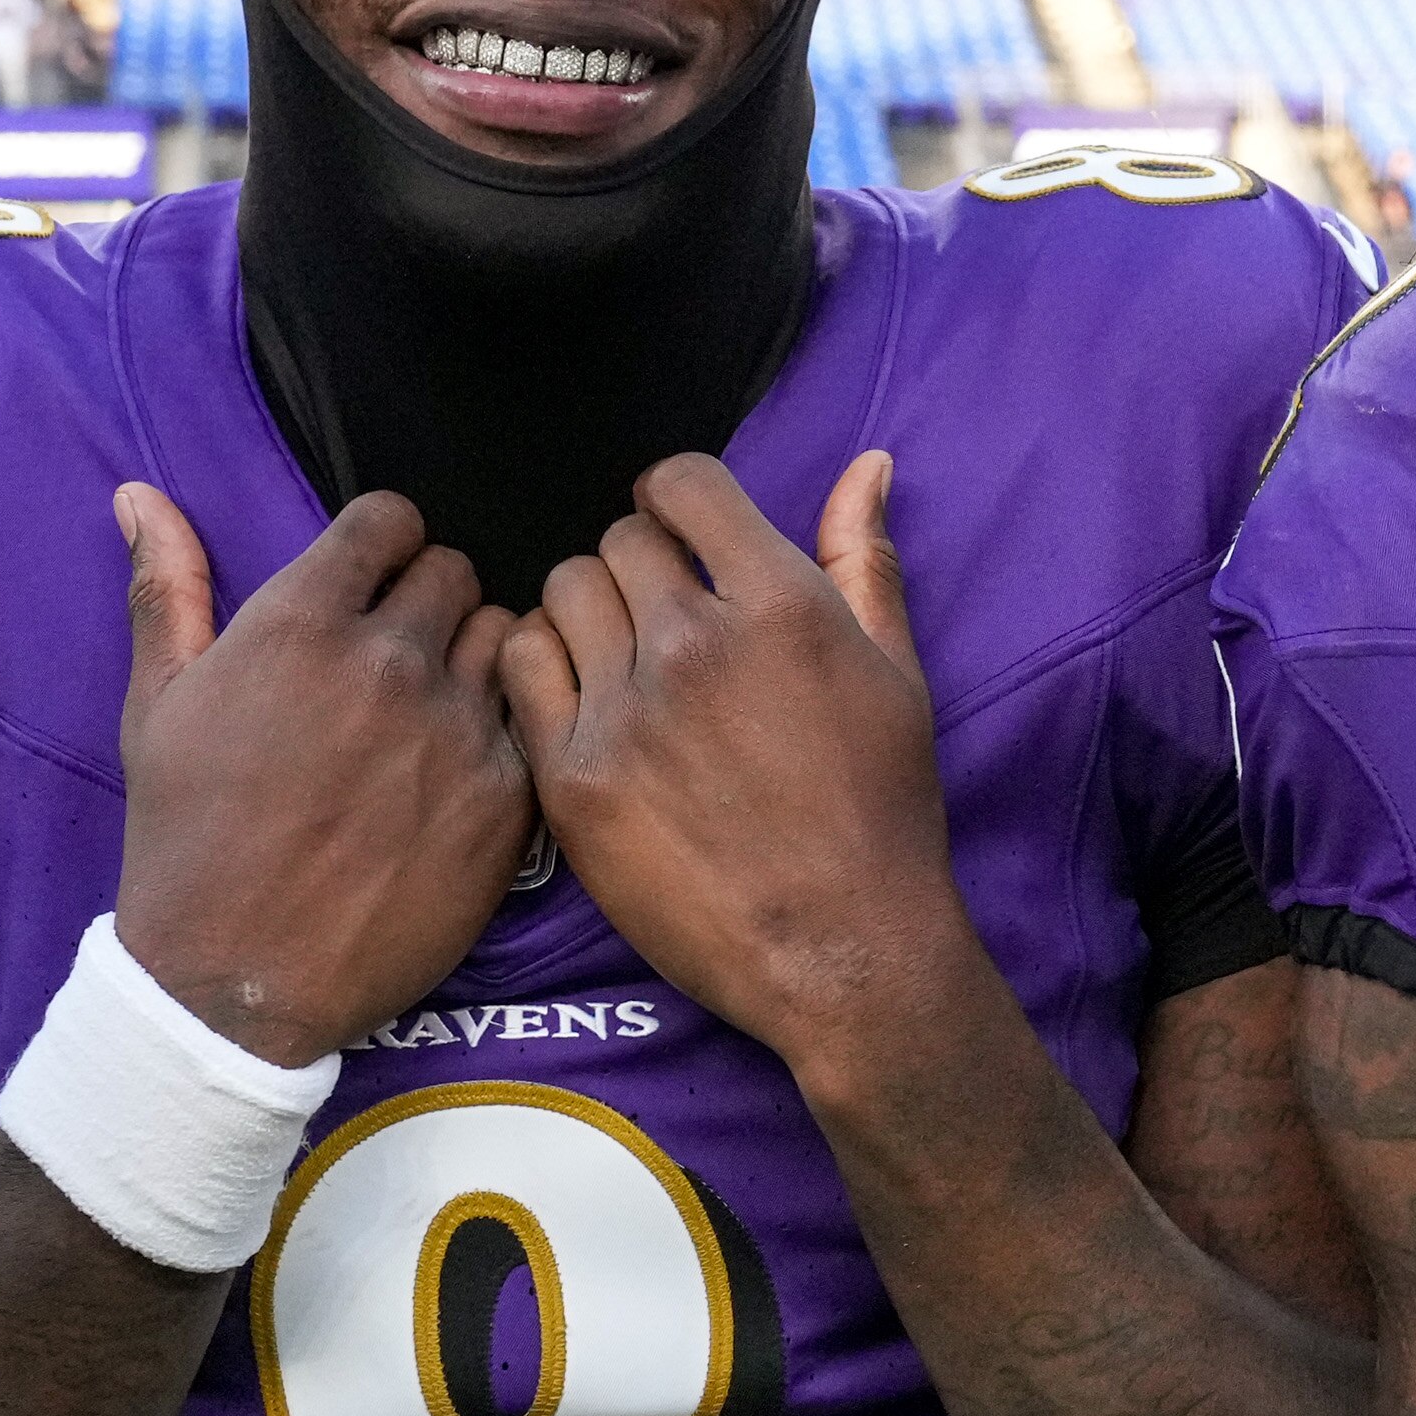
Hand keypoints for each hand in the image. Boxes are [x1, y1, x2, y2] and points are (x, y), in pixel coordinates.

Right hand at [110, 485, 530, 1064]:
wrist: (236, 980)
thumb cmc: (186, 837)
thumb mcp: (158, 705)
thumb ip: (166, 587)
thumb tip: (138, 491)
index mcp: (302, 624)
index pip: (390, 520)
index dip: (382, 543)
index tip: (370, 578)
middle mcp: (391, 661)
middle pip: (454, 572)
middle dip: (426, 599)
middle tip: (394, 654)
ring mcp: (459, 729)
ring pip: (504, 639)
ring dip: (472, 658)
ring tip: (429, 710)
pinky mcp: (507, 798)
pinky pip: (531, 722)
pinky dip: (501, 733)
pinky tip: (453, 773)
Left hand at [498, 451, 968, 1078]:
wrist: (841, 950)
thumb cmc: (881, 813)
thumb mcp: (895, 675)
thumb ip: (863, 560)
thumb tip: (865, 464)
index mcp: (780, 604)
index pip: (682, 485)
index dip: (677, 501)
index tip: (681, 536)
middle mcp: (696, 642)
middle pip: (618, 541)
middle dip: (641, 566)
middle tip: (663, 621)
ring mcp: (626, 710)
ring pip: (562, 594)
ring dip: (589, 613)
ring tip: (622, 663)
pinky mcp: (573, 777)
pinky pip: (520, 667)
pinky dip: (542, 667)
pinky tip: (582, 701)